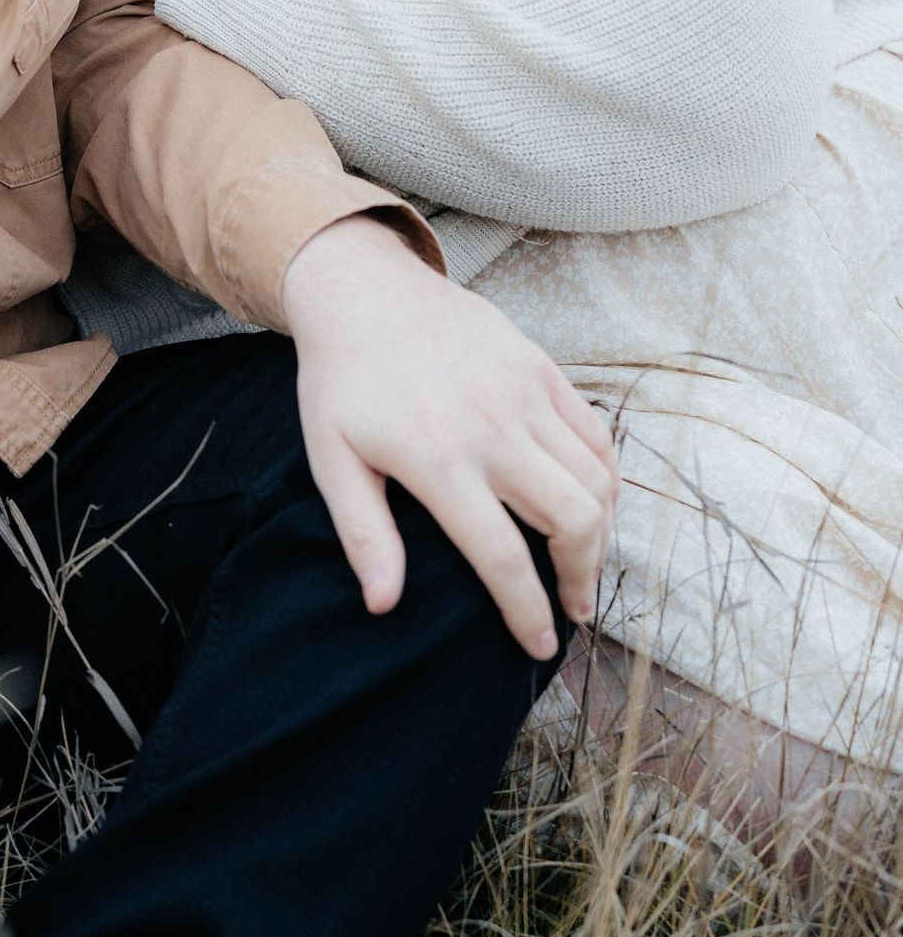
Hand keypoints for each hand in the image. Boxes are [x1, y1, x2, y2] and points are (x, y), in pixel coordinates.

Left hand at [284, 217, 617, 658]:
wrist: (362, 289)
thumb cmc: (342, 380)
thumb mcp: (331, 458)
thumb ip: (363, 534)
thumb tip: (384, 604)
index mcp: (438, 458)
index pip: (503, 557)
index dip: (528, 612)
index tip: (539, 646)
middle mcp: (492, 427)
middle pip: (573, 520)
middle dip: (582, 577)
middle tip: (573, 607)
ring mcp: (524, 392)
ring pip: (596, 479)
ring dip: (600, 532)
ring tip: (583, 561)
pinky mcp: (540, 367)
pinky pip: (595, 433)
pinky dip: (605, 477)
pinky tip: (592, 502)